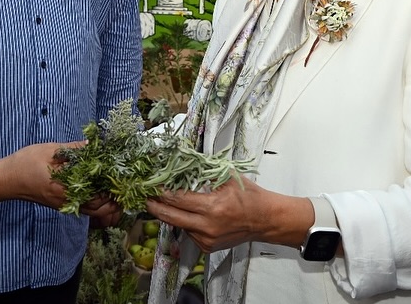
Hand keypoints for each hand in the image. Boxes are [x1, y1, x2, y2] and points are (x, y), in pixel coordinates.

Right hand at [13, 141, 122, 225]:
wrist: (7, 180)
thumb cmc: (25, 163)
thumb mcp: (49, 151)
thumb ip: (73, 149)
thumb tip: (94, 144)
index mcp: (64, 188)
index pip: (96, 195)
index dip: (111, 187)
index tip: (120, 175)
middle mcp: (67, 201)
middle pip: (99, 209)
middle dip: (114, 198)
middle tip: (123, 182)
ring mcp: (65, 205)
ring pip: (93, 211)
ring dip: (106, 202)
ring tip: (114, 186)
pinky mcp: (62, 204)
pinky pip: (84, 208)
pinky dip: (96, 203)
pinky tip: (100, 188)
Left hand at [145, 175, 265, 252]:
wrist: (266, 220)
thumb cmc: (249, 196)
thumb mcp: (228, 177)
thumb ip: (205, 171)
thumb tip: (182, 163)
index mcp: (213, 207)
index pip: (179, 199)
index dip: (162, 192)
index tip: (151, 185)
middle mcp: (208, 226)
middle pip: (172, 217)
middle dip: (155, 207)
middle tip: (144, 198)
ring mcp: (207, 240)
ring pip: (179, 226)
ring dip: (170, 215)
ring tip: (163, 203)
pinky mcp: (208, 247)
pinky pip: (189, 234)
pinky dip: (185, 223)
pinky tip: (188, 214)